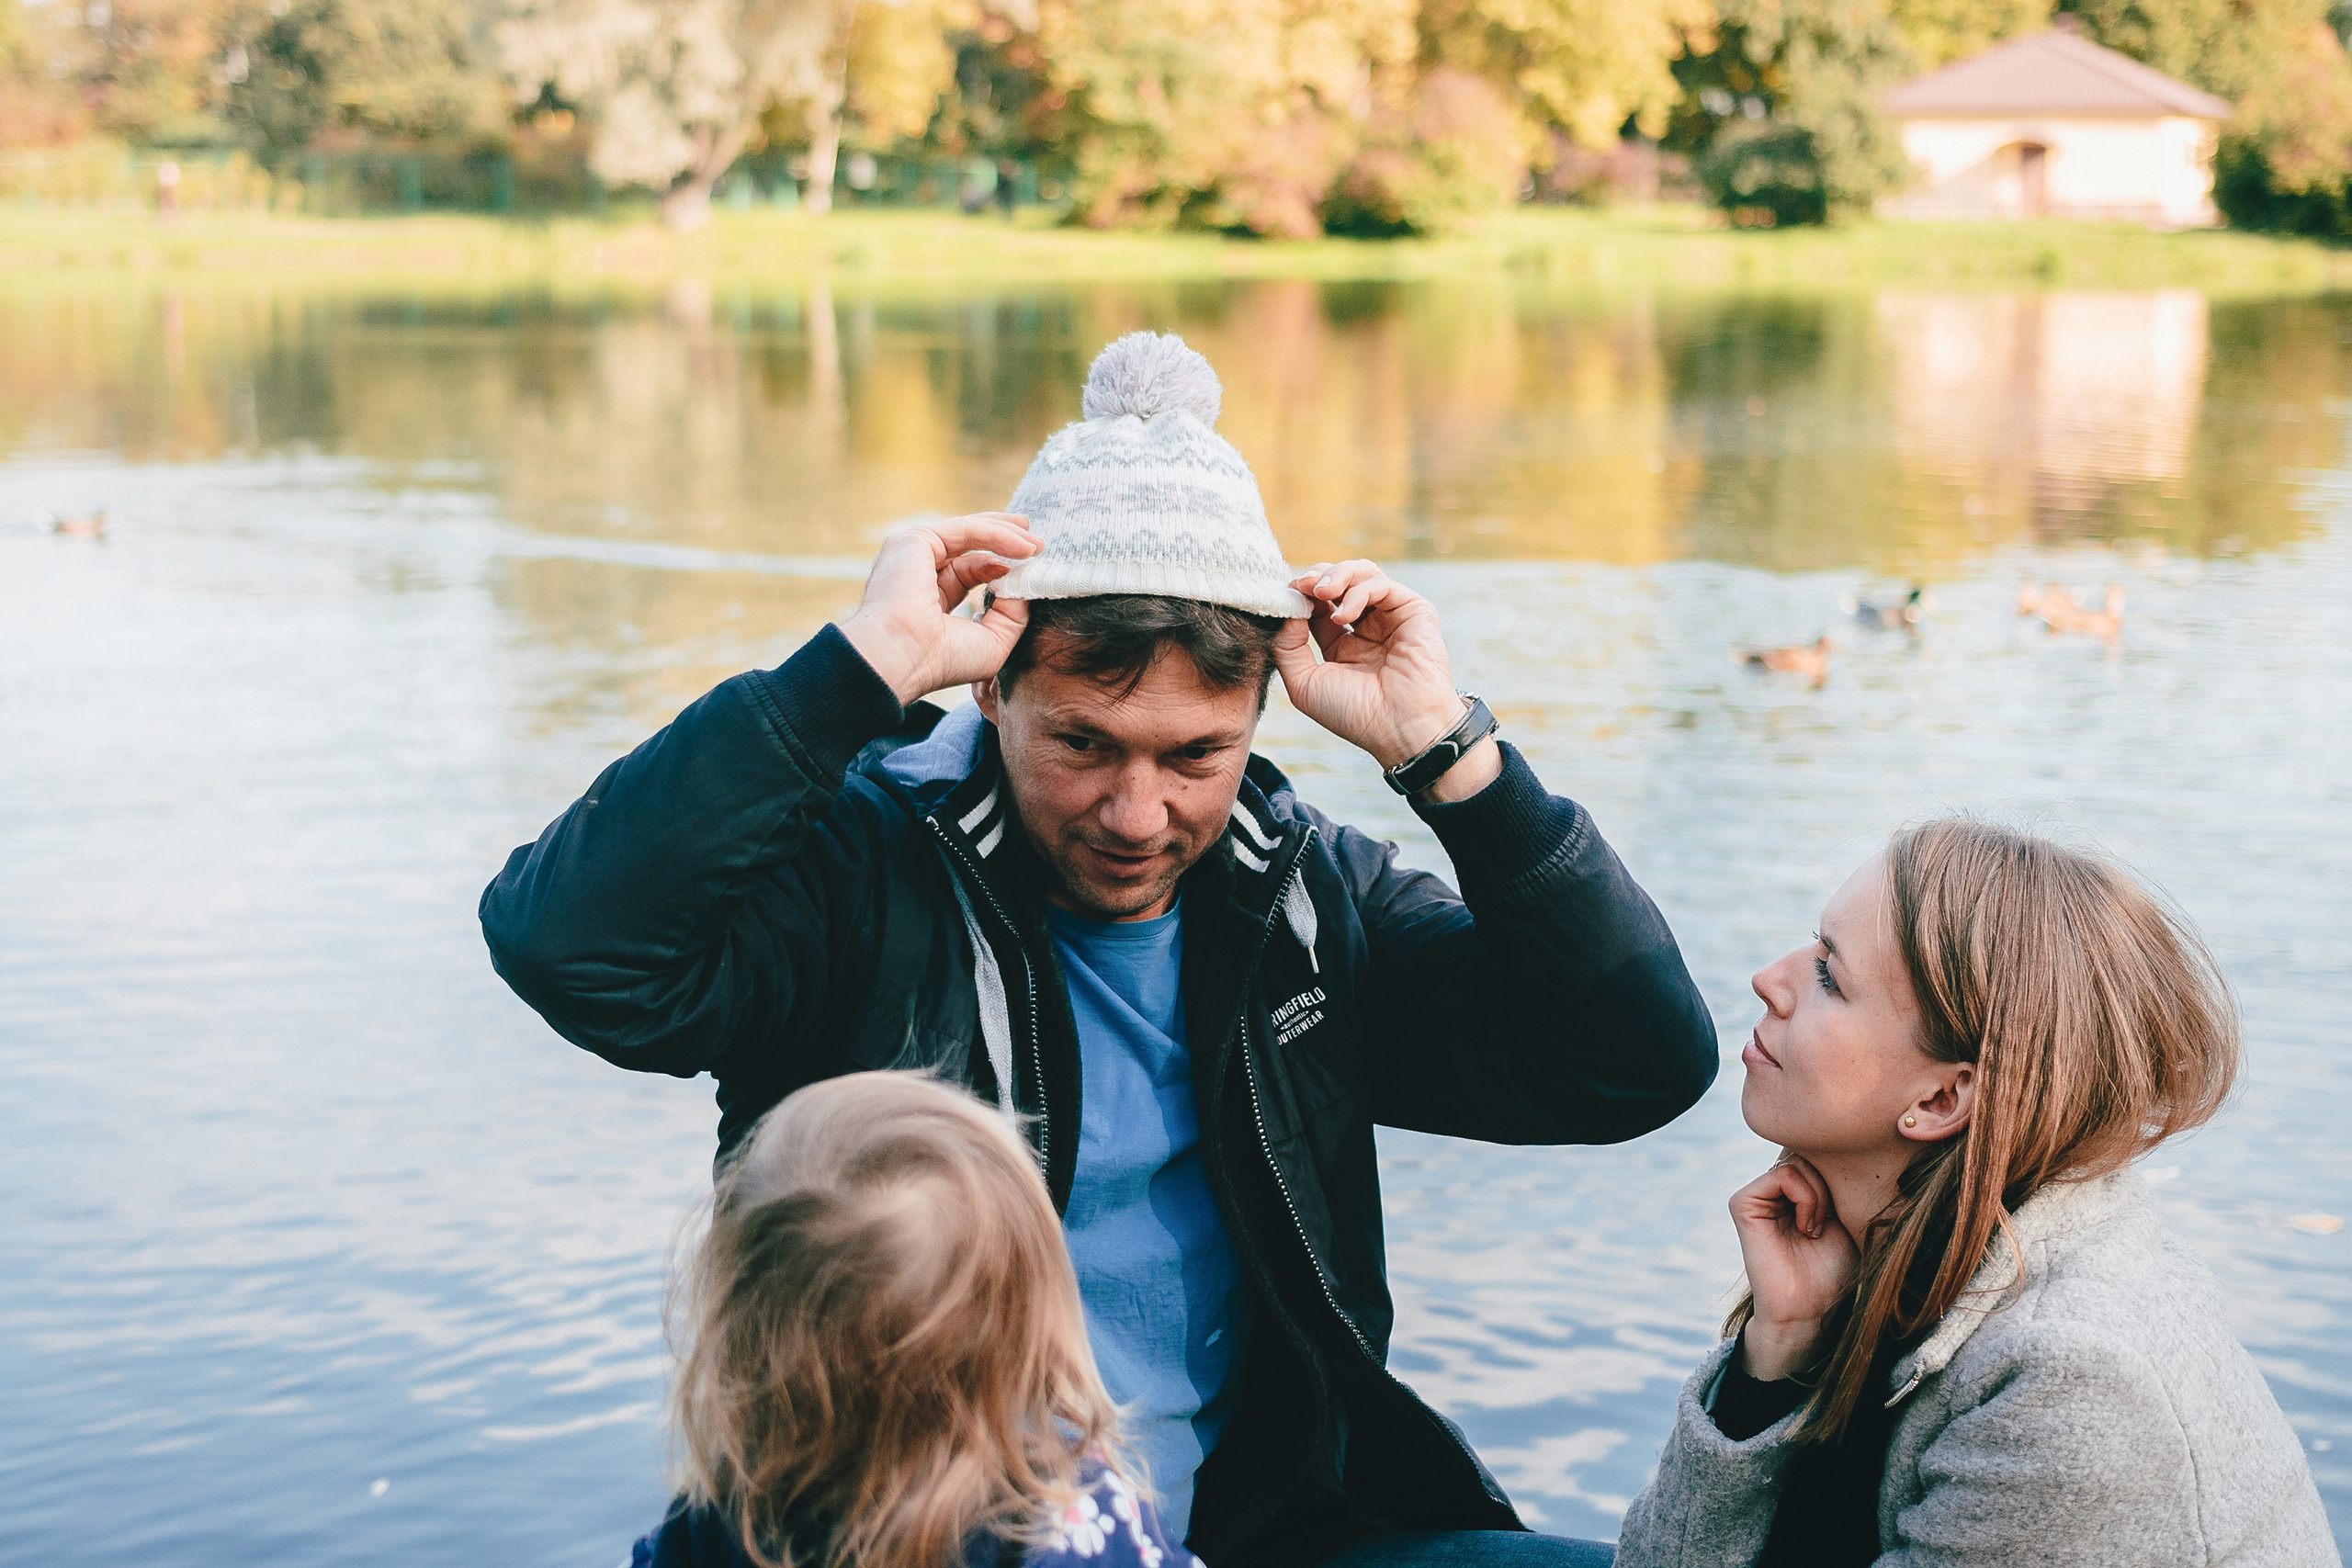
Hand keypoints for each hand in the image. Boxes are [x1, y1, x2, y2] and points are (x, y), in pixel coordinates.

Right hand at [839, 514, 1037, 704]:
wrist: (904, 656)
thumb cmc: (943, 660)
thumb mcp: (993, 641)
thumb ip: (1012, 613)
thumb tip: (1022, 585)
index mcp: (930, 600)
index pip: (970, 573)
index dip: (1001, 569)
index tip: (1032, 569)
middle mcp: (919, 574)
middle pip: (968, 547)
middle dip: (1005, 540)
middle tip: (1036, 543)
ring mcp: (914, 554)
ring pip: (968, 534)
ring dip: (1006, 534)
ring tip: (1036, 544)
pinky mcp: (915, 540)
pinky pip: (965, 531)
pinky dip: (997, 535)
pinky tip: (1023, 546)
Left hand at [1271, 560, 1499, 800]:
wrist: (1399, 730)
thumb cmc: (1354, 715)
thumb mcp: (1304, 684)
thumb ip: (1287, 646)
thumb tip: (1287, 610)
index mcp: (1342, 644)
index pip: (1317, 604)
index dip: (1298, 595)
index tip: (1283, 596)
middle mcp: (1367, 627)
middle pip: (1339, 581)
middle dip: (1315, 577)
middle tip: (1299, 586)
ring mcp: (1391, 617)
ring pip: (1362, 573)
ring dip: (1335, 575)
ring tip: (1319, 591)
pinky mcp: (1414, 611)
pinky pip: (1382, 584)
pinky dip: (1357, 592)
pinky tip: (1343, 616)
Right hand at [1729, 1156, 1857, 1381]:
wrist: (1813, 1309)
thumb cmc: (1837, 1269)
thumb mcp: (1850, 1215)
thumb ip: (1840, 1179)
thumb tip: (1845, 1141)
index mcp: (1795, 1186)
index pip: (1818, 1149)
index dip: (1841, 1170)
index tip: (1850, 1208)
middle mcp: (1772, 1186)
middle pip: (1809, 1150)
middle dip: (1832, 1181)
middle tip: (1834, 1219)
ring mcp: (1756, 1193)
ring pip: (1798, 1161)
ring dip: (1821, 1194)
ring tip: (1818, 1228)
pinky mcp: (1743, 1203)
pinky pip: (1782, 1175)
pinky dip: (1805, 1199)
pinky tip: (1807, 1228)